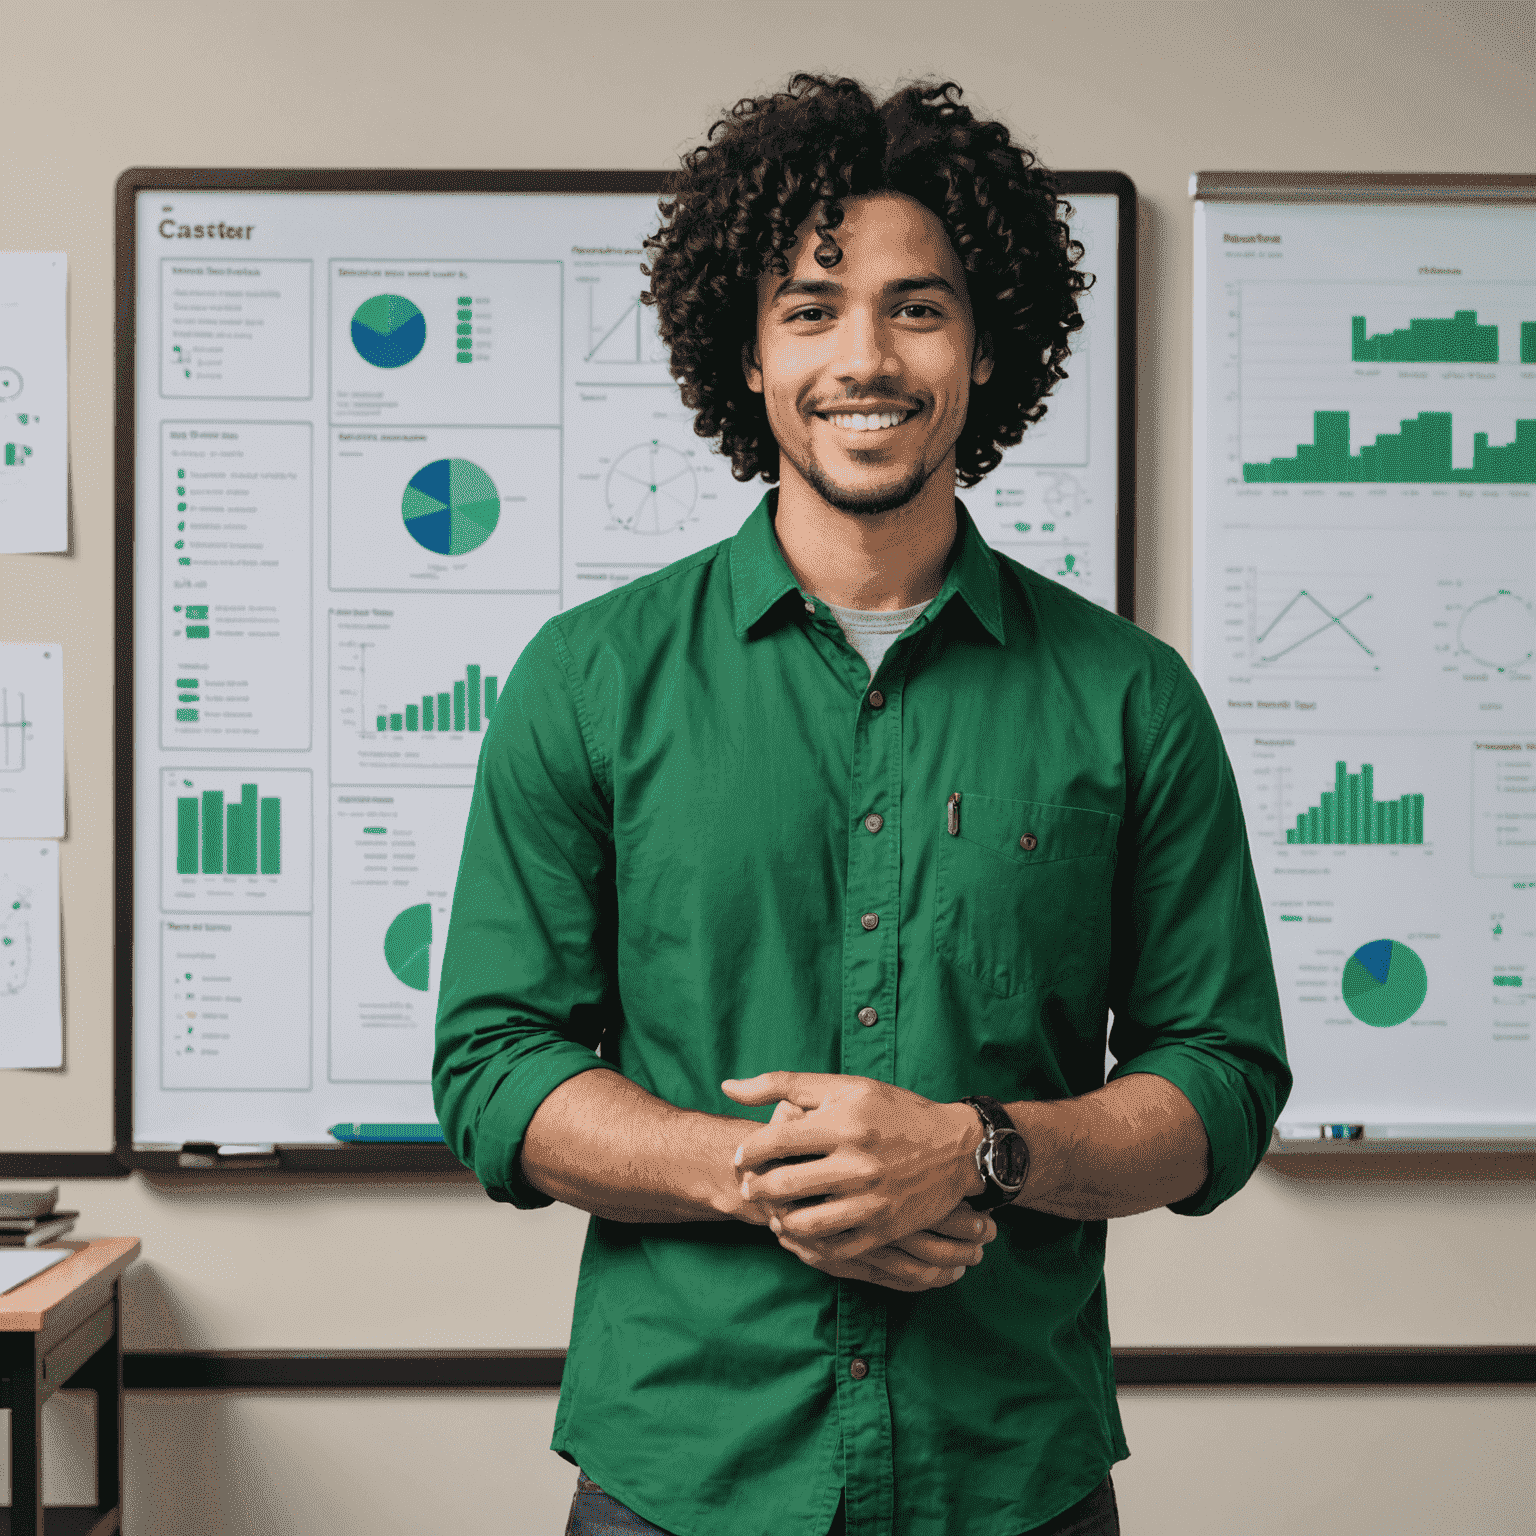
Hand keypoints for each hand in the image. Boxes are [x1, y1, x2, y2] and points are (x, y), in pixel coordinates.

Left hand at [724, 1071, 982, 1264]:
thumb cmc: (894, 1111)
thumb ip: (784, 1084)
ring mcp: (872, 1200)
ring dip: (779, 1219)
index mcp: (845, 1123)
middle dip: (756, 1188)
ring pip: (804, 1222)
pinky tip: (799, 1231)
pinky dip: (808, 1244)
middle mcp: (857, 1163)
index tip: (742, 1157)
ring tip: (774, 1210)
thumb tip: (728, 1087)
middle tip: (750, 1187)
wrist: (956, 1148)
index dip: (748, 1152)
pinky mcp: (884, 1229)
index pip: (777, 1141)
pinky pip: (834, 1248)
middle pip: (784, 1185)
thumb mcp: (844, 1086)